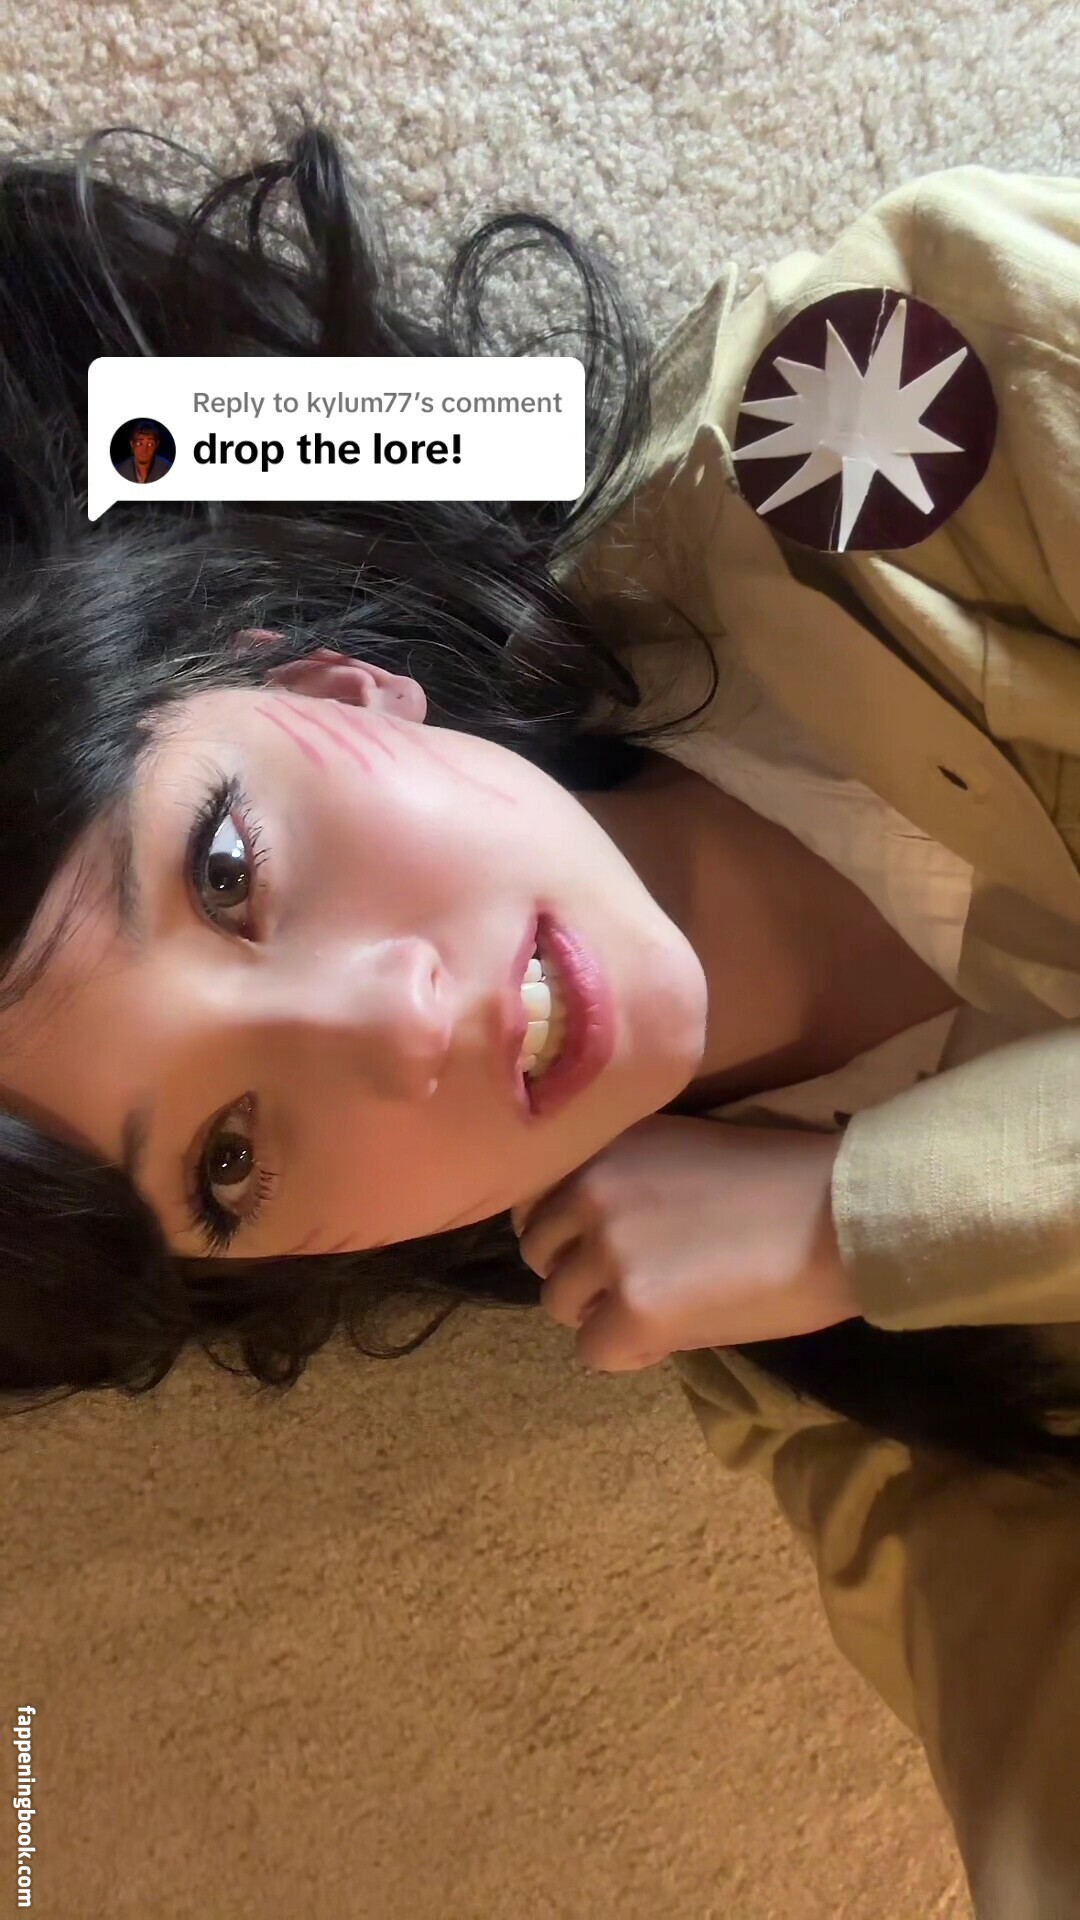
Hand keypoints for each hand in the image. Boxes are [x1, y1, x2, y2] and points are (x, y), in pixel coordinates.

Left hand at [510, 1115, 857, 1372]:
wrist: (842, 1215)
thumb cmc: (782, 1181)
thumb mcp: (681, 1151)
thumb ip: (623, 1179)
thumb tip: (585, 1234)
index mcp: (604, 1144)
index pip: (535, 1202)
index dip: (568, 1234)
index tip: (605, 1248)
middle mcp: (590, 1187)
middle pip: (541, 1257)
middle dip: (583, 1277)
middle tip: (645, 1283)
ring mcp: (607, 1248)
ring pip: (561, 1307)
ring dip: (605, 1316)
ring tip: (667, 1306)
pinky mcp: (634, 1307)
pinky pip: (595, 1351)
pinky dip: (632, 1351)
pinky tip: (678, 1331)